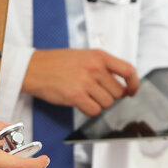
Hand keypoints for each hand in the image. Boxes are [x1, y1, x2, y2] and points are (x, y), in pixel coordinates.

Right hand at [22, 49, 139, 115]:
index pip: (128, 71)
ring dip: (98, 104)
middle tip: (97, 93)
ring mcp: (85, 82)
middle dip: (110, 96)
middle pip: (118, 92)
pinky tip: (80, 103)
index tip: (131, 91)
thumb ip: (103, 66)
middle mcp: (94, 68)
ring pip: (107, 103)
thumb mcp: (84, 56)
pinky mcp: (76, 96)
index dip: (134, 84)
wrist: (33, 68)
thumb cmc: (56, 63)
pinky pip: (94, 111)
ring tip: (85, 96)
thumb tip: (121, 82)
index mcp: (99, 56)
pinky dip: (89, 110)